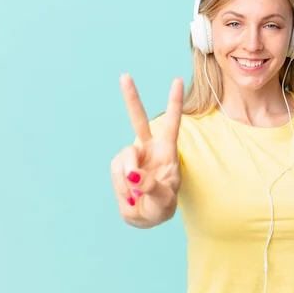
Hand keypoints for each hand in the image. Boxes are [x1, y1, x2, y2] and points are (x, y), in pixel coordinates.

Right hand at [111, 73, 183, 226]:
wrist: (146, 217)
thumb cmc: (161, 205)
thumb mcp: (164, 200)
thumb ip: (153, 188)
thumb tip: (134, 176)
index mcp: (167, 150)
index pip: (172, 123)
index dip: (174, 102)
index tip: (177, 80)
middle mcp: (148, 148)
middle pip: (138, 120)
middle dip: (131, 98)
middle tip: (125, 76)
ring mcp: (132, 157)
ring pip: (124, 158)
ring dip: (129, 180)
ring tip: (138, 196)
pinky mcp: (119, 166)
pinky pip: (116, 173)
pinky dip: (122, 188)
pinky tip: (130, 196)